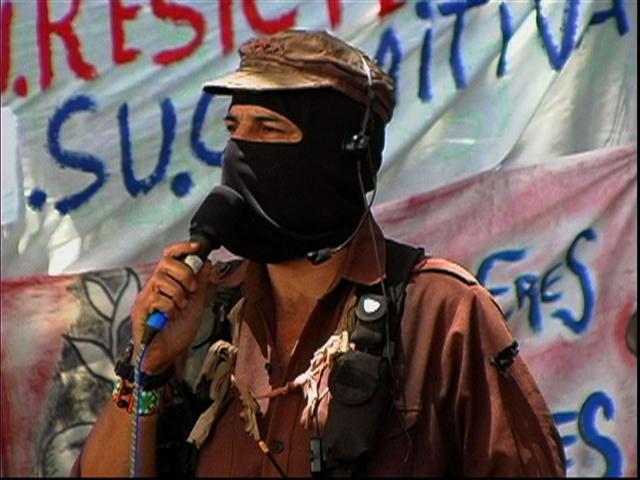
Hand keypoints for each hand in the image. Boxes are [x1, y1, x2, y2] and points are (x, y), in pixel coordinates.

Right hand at [131, 241, 214, 373]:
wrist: (169, 355)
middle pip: (166, 263)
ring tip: (180, 307)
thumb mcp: (197, 303)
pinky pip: (157, 298)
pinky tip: (170, 317)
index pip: (169, 256)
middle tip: (191, 290)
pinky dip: (170, 307)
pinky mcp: (140, 310)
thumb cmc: (178, 331)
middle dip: (184, 274)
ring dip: (178, 294)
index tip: (196, 247)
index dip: (182, 248)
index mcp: (167, 283)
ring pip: (162, 279)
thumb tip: (207, 262)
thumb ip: (201, 283)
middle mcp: (154, 286)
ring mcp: (146, 297)